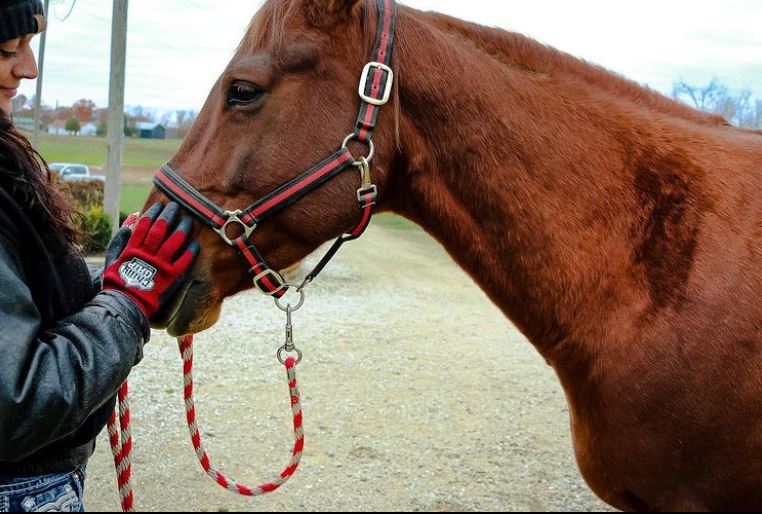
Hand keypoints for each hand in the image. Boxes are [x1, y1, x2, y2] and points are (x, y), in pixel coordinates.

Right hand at [103, 202, 199, 318]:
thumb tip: (127, 228)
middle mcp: (148, 255)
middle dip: (169, 216)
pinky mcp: (171, 278)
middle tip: (176, 206)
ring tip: (188, 221)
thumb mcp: (111, 262)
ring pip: (174, 242)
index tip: (159, 205)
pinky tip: (196, 244)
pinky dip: (190, 252)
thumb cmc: (117, 284)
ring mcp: (160, 266)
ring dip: (182, 230)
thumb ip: (118, 244)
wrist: (125, 306)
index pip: (144, 225)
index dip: (153, 213)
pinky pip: (183, 262)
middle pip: (161, 229)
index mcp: (133, 249)